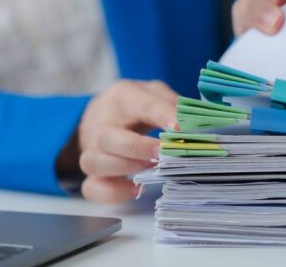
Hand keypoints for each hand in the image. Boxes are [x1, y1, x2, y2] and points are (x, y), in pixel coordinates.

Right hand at [76, 80, 176, 202]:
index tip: (179, 129)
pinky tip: (135, 188)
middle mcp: (101, 124)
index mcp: (122, 98)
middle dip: (138, 148)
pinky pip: (93, 188)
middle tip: (163, 153)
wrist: (100, 114)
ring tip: (150, 169)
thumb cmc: (134, 106)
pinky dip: (114, 192)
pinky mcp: (90, 173)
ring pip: (94, 162)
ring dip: (124, 168)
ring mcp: (92, 150)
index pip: (142, 105)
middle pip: (108, 137)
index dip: (162, 115)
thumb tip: (195, 125)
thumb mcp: (154, 94)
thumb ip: (173, 105)